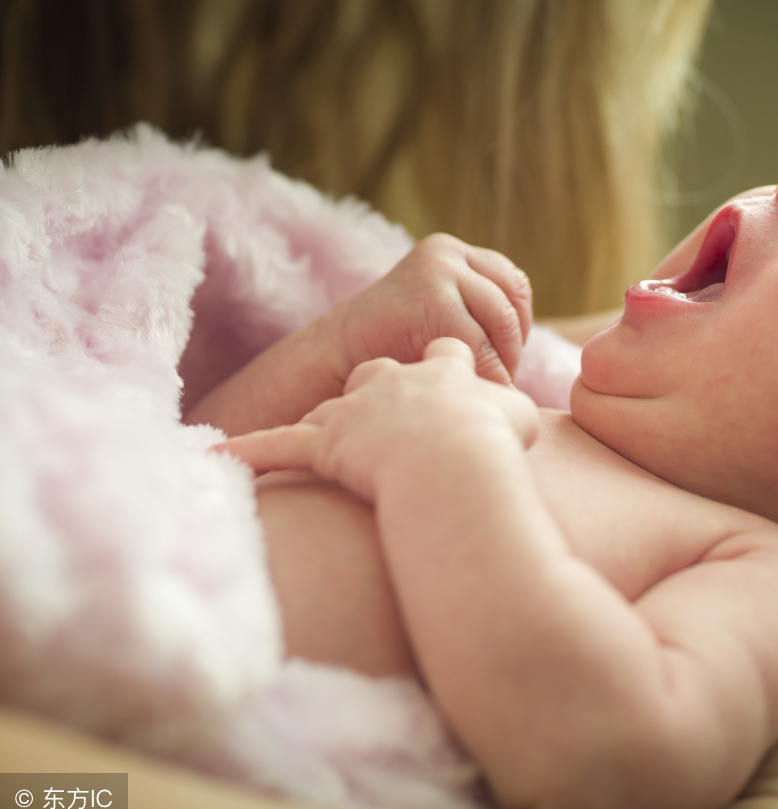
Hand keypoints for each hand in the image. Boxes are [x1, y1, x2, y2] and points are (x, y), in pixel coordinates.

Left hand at [216, 338, 538, 499]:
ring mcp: (357, 406)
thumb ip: (516, 411)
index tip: (450, 374)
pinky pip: (281, 446)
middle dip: (379, 383)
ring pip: (332, 404)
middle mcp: (395, 375)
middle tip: (384, 407)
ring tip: (320, 430)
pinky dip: (251, 453)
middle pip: (378, 369)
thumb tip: (528, 418)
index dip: (447, 363)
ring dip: (323, 417)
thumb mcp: (519, 420)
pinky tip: (218, 457)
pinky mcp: (325, 442)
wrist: (453, 458)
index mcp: (443, 362)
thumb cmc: (493, 443)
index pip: (443, 350)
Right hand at [334, 234, 532, 386]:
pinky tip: (471, 395)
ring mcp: (440, 271)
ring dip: (503, 363)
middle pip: (513, 304)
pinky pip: (483, 345)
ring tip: (483, 389)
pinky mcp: (432, 298)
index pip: (514, 286)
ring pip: (505, 324)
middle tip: (496, 381)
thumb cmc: (390, 350)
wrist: (332, 361)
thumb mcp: (439, 316)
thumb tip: (536, 340)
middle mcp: (447, 253)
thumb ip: (477, 313)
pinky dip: (487, 376)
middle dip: (511, 348)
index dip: (516, 328)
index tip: (501, 360)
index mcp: (452, 252)